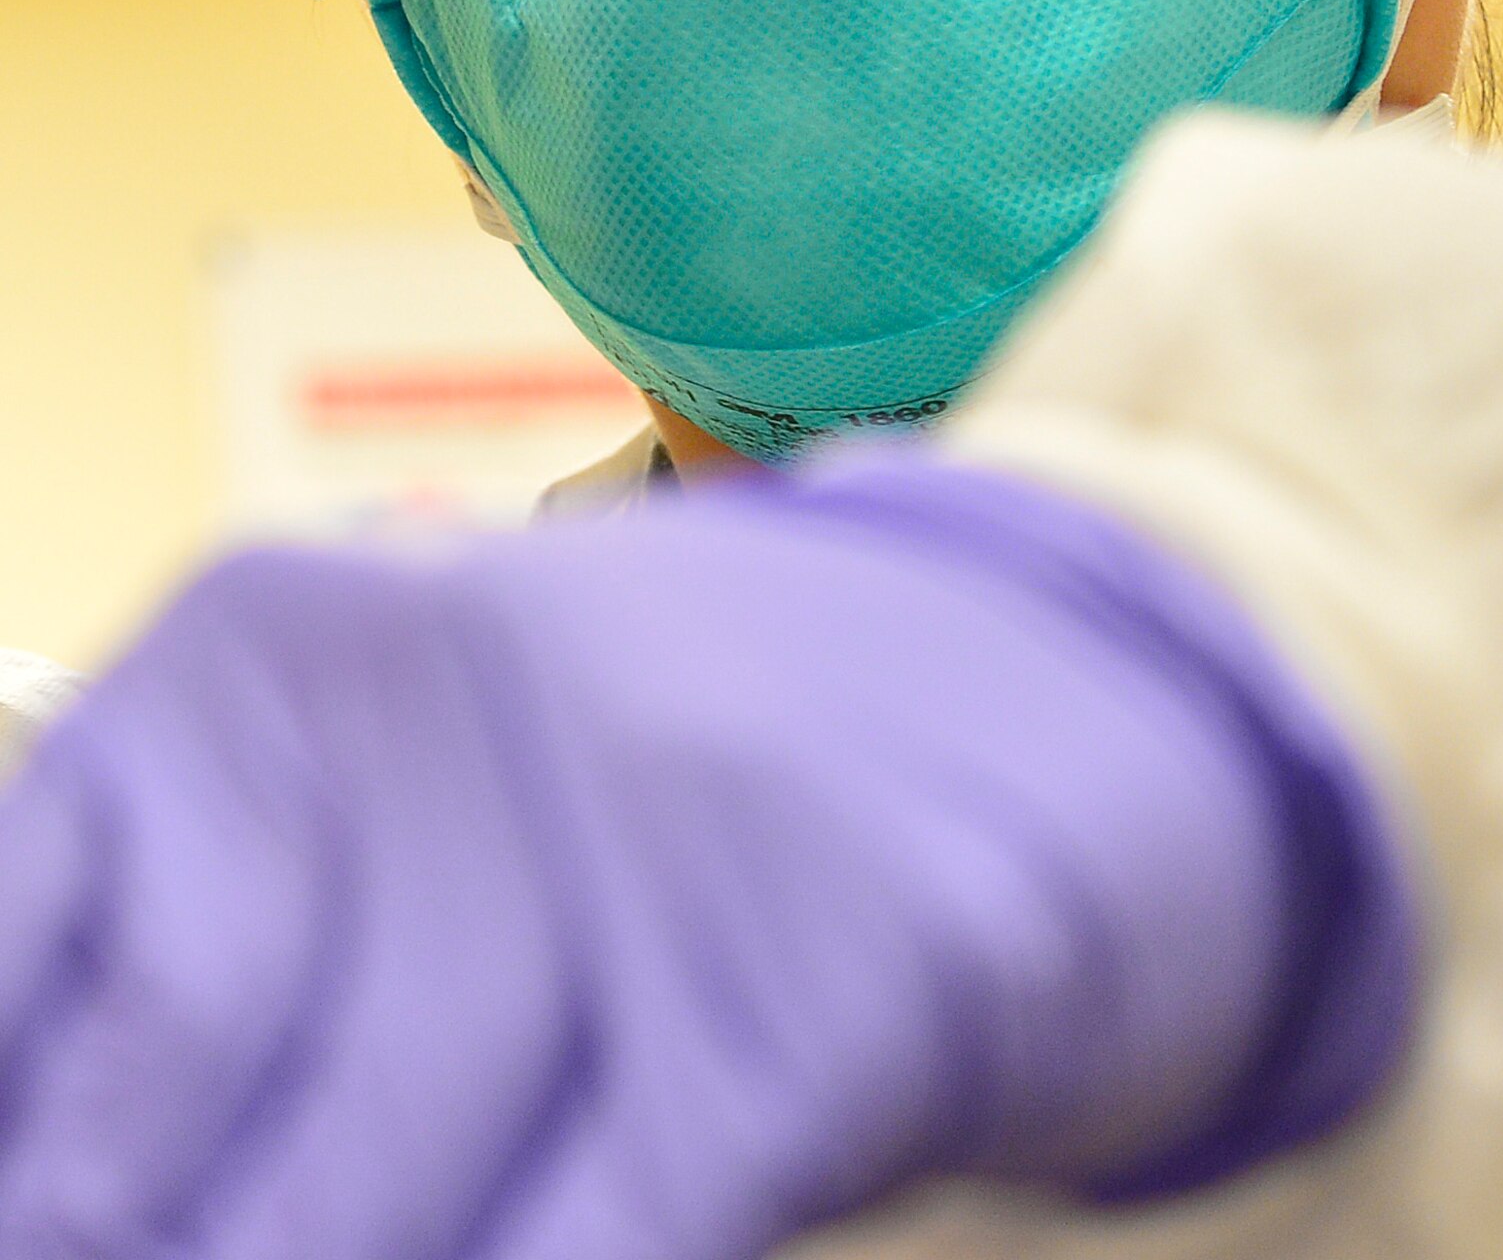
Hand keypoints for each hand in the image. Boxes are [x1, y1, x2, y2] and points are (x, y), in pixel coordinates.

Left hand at [0, 458, 1398, 1257]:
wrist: (1066, 687)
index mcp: (299, 637)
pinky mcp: (840, 953)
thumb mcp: (451, 789)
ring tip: (402, 1246)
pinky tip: (572, 1251)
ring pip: (374, 1203)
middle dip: (160, 1246)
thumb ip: (270, 945)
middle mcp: (460, 678)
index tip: (50, 1222)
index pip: (34, 936)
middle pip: (186, 1110)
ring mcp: (660, 802)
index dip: (35, 1133)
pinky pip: (611, 1239)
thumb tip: (89, 1173)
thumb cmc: (712, 776)